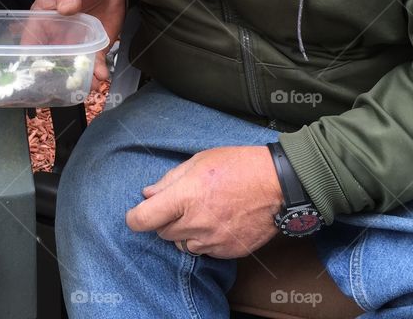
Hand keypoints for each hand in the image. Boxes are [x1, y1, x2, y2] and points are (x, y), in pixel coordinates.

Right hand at [32, 0, 124, 85]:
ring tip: (86, 86)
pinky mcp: (96, 46)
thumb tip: (66, 8)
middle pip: (51, 61)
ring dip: (78, 78)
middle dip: (55, 76)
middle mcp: (57, 36)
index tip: (36, 71)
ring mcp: (77, 43)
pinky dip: (97, 71)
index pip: (31, 42)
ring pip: (73, 66)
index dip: (31, 59)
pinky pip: (94, 63)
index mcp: (43, 19)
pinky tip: (102, 76)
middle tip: (62, 88)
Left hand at [125, 146, 282, 258]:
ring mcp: (212, 240)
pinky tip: (217, 222)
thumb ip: (170, 179)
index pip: (144, 219)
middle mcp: (196, 222)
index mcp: (185, 196)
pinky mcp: (227, 251)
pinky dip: (205, 240)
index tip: (136, 215)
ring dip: (185, 232)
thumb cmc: (238, 166)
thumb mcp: (199, 161)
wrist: (277, 185)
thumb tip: (148, 194)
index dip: (135, 218)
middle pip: (162, 232)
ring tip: (202, 213)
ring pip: (182, 244)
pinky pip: (204, 251)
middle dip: (165, 220)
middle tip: (181, 205)